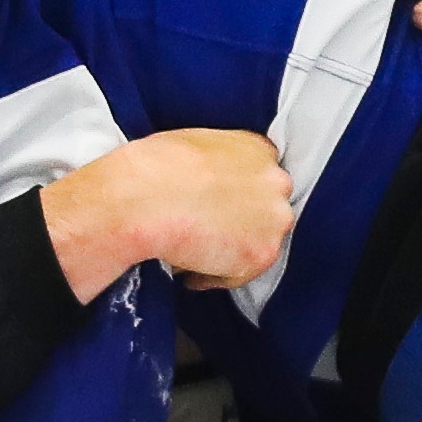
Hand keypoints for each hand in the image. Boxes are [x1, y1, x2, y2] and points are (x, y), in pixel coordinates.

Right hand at [43, 129, 293, 298]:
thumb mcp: (193, 144)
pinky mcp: (262, 254)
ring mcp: (273, 219)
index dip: (240, 195)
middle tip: (209, 232)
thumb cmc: (154, 169)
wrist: (145, 199)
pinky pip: (241, 273)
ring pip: (259, 242)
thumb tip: (208, 181)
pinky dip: (216, 276)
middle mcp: (276, 181)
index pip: (261, 176)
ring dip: (231, 250)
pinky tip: (191, 272)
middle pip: (268, 209)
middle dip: (242, 222)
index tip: (222, 207)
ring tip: (196, 255)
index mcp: (257, 148)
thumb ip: (217, 162)